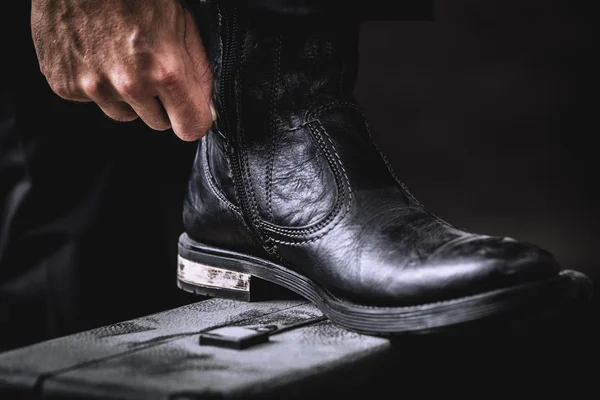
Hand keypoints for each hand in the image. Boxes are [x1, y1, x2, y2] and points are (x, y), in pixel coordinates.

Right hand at [31, 0, 214, 140]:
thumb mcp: (181, 23)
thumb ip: (198, 71)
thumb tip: (207, 107)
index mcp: (165, 70)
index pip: (191, 127)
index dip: (194, 120)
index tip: (192, 112)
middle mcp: (130, 84)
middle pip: (158, 123)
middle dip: (161, 103)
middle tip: (151, 68)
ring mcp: (94, 87)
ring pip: (125, 114)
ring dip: (128, 95)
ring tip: (121, 58)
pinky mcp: (65, 86)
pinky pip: (93, 101)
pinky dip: (97, 83)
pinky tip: (97, 55)